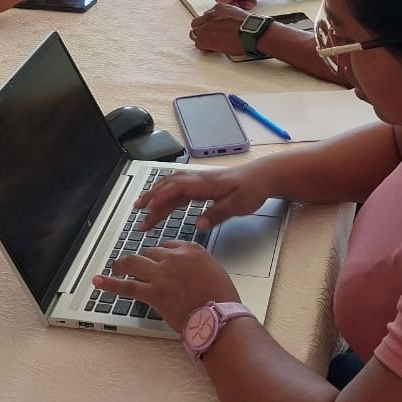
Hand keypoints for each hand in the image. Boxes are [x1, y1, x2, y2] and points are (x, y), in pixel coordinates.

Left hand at [93, 242, 239, 329]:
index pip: (167, 246)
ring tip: (116, 268)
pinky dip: (110, 284)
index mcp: (191, 249)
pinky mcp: (153, 293)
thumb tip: (184, 271)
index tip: (159, 263)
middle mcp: (174, 257)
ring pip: (135, 263)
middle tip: (142, 271)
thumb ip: (195, 265)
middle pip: (150, 253)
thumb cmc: (221, 299)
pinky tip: (98, 281)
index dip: (161, 256)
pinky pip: (127, 287)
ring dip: (123, 265)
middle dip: (145, 262)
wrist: (220, 319)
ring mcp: (161, 274)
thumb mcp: (213, 271)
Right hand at [128, 165, 270, 232]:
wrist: (263, 176)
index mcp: (205, 184)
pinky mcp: (202, 185)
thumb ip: (217, 214)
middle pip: (169, 186)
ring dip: (156, 196)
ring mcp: (199, 182)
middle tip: (138, 213)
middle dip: (151, 198)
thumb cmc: (252, 188)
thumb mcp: (238, 205)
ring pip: (172, 187)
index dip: (161, 198)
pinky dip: (167, 195)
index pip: (176, 189)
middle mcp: (199, 180)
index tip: (148, 210)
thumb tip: (199, 225)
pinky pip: (179, 189)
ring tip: (142, 207)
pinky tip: (162, 203)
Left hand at [188, 3, 251, 54]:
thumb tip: (223, 22)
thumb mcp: (236, 12)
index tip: (211, 28)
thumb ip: (225, 15)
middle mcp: (210, 16)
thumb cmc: (249, 25)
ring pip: (194, 33)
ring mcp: (207, 28)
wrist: (252, 32)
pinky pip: (198, 44)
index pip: (205, 15)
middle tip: (206, 35)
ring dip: (200, 38)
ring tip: (207, 42)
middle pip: (196, 23)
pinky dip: (203, 47)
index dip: (208, 24)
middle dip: (200, 29)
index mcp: (217, 8)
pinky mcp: (208, 39)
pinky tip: (210, 48)